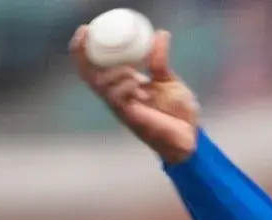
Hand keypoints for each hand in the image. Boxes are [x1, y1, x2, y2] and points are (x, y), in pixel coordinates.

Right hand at [69, 26, 199, 163]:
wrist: (189, 138)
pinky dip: (124, 86)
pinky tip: (138, 83)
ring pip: (100, 84)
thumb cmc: (177, 112)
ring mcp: (120, 107)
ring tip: (132, 71)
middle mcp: (116, 95)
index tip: (85, 30)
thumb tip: (160, 34)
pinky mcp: (128, 117)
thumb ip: (160, 60)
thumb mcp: (168, 80)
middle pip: (87, 74)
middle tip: (88, 36)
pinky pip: (116, 98)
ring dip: (113, 72)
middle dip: (82, 54)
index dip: (84, 48)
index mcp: (122, 84)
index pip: (94, 65)